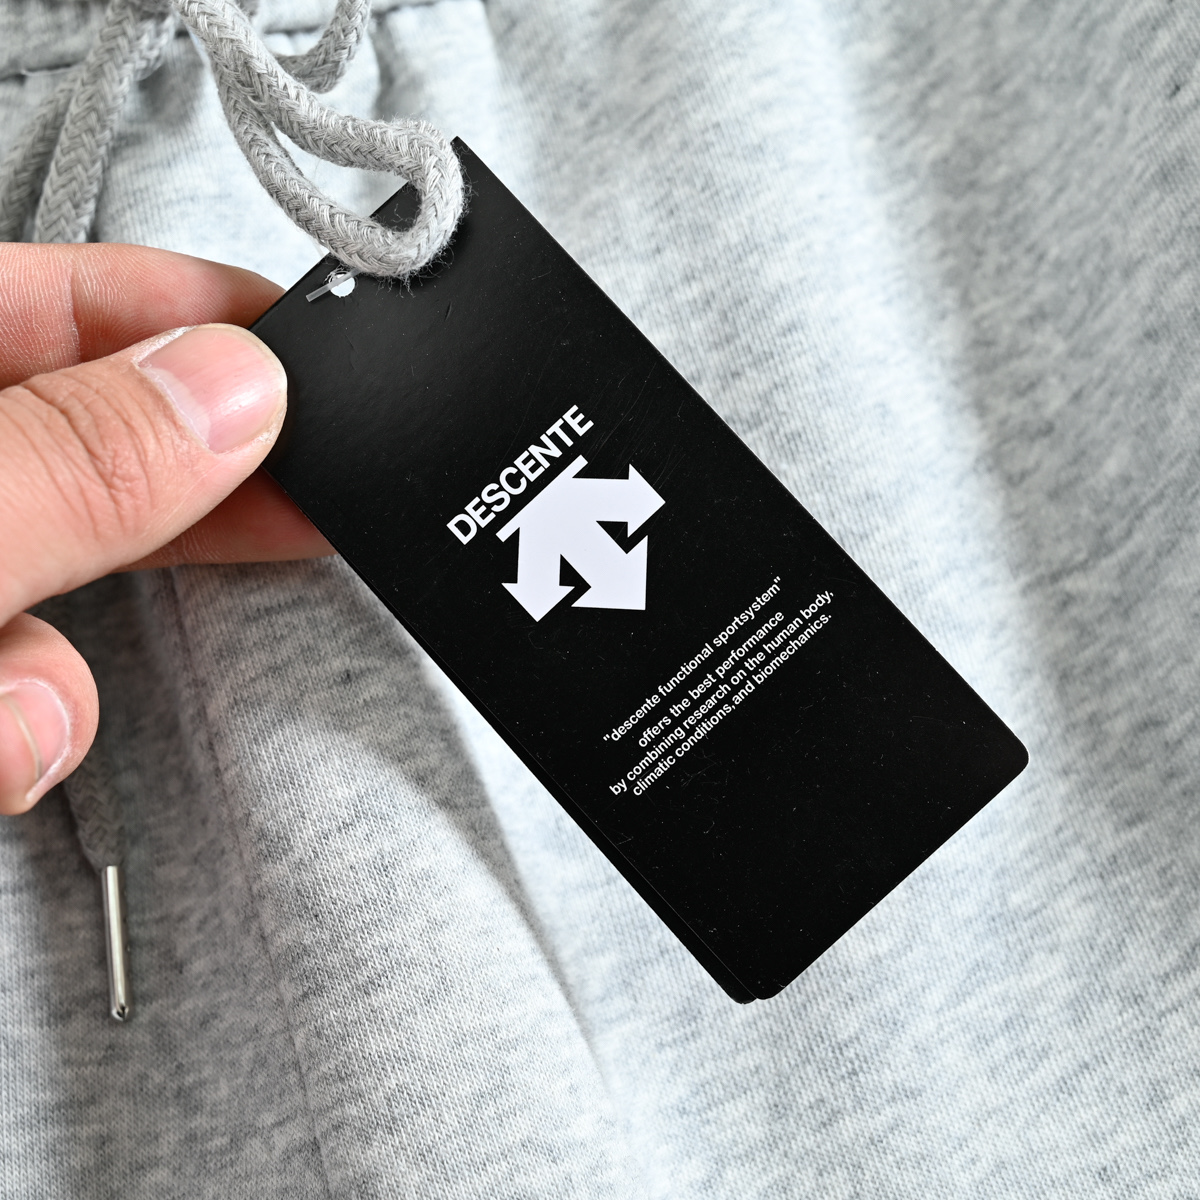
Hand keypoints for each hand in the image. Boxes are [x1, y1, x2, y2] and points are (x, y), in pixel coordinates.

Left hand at [0, 243, 332, 814]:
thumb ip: (62, 465)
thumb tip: (232, 388)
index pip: (49, 299)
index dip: (190, 308)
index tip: (323, 347)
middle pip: (83, 444)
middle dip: (171, 508)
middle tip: (309, 508)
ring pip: (54, 583)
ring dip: (55, 672)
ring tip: (21, 729)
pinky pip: (23, 691)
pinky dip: (26, 732)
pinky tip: (8, 755)